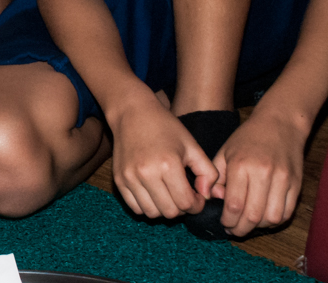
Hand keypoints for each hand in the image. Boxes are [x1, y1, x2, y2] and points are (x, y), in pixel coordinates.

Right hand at [109, 91, 214, 219]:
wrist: (132, 113)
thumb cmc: (165, 127)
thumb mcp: (192, 146)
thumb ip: (208, 173)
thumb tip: (205, 197)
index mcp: (168, 164)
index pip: (186, 203)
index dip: (197, 205)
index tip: (197, 196)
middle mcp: (146, 173)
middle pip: (169, 212)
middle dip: (182, 209)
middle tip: (184, 196)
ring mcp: (130, 177)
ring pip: (151, 214)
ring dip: (164, 209)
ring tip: (169, 194)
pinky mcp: (119, 179)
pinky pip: (135, 207)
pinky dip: (147, 206)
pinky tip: (154, 193)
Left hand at [212, 107, 306, 235]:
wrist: (280, 124)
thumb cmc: (248, 138)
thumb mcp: (225, 152)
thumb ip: (216, 177)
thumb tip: (214, 199)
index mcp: (241, 165)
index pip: (234, 204)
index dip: (228, 220)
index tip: (223, 223)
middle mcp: (263, 173)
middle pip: (253, 215)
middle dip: (241, 229)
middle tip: (234, 230)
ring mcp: (283, 180)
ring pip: (272, 218)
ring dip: (259, 227)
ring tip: (249, 224)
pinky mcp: (297, 184)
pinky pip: (287, 212)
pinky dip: (275, 221)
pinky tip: (264, 218)